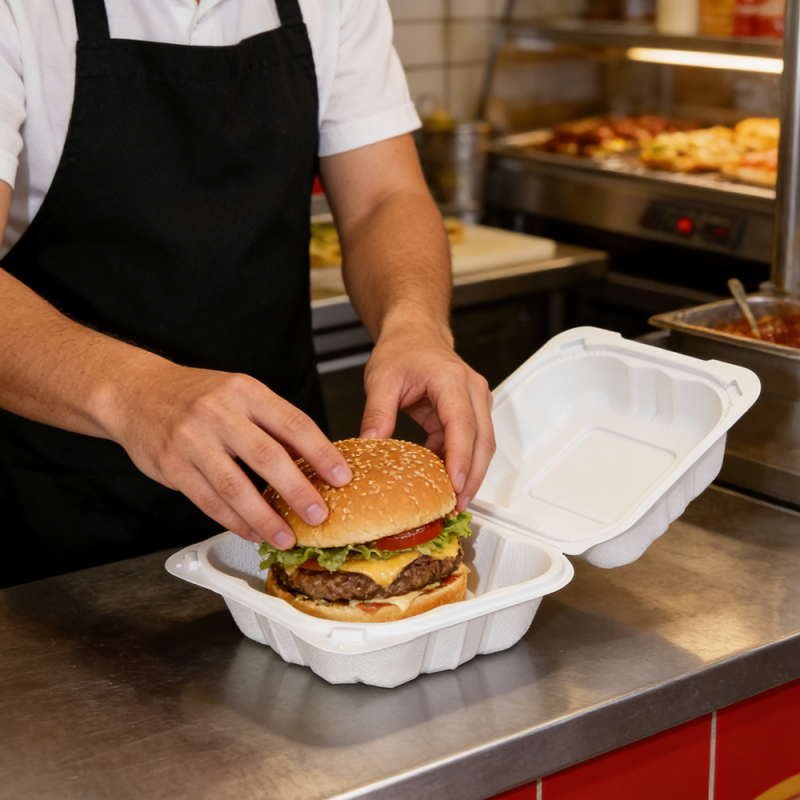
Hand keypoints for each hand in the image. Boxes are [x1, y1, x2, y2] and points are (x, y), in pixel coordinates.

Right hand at [104, 360, 352, 547]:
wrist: (135, 392)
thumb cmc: (197, 395)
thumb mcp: (239, 393)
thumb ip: (271, 422)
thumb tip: (313, 461)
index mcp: (245, 391)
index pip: (293, 422)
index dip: (321, 452)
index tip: (341, 476)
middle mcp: (219, 412)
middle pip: (267, 456)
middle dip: (297, 490)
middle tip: (319, 515)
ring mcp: (192, 439)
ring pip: (235, 486)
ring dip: (264, 517)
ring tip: (285, 536)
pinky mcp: (171, 465)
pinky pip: (208, 500)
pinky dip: (233, 521)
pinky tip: (252, 532)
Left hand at [359, 321, 494, 510]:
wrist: (415, 333)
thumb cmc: (403, 349)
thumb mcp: (381, 379)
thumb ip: (377, 413)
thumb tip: (371, 446)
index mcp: (451, 380)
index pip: (463, 424)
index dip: (460, 457)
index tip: (454, 484)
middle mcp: (472, 391)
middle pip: (482, 441)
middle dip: (472, 477)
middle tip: (456, 505)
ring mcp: (476, 402)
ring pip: (482, 445)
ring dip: (469, 474)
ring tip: (451, 501)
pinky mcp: (471, 412)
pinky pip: (469, 443)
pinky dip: (458, 463)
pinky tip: (442, 480)